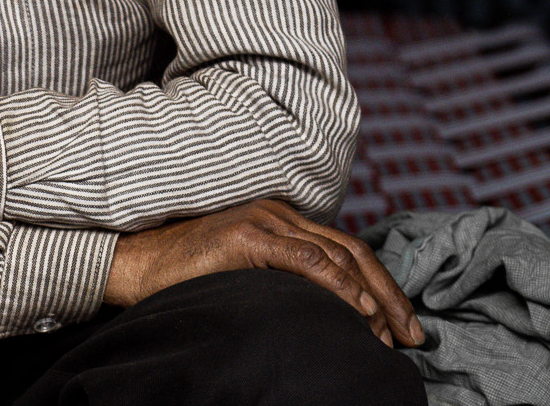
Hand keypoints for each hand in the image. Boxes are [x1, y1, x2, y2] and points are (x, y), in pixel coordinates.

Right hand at [104, 199, 423, 347]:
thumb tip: (326, 315)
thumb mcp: (245, 274)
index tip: (404, 325)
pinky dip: (339, 286)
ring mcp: (263, 220)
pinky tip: (357, 310)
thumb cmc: (185, 275)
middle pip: (352, 251)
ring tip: (386, 335)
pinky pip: (306, 259)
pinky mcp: (247, 235)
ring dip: (370, 299)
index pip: (345, 250)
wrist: (134, 262)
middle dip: (390, 295)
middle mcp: (277, 213)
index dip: (381, 286)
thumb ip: (280, 278)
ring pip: (336, 256)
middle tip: (414, 336)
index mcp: (279, 218)